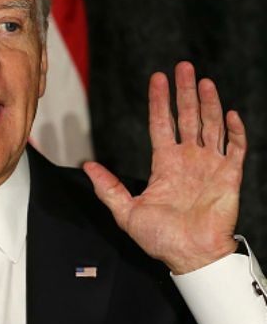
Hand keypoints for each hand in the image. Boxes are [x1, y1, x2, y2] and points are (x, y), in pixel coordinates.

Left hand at [83, 62, 244, 273]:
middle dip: (185, 92)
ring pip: (211, 126)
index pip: (161, 123)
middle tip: (183, 67)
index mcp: (165, 163)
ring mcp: (210, 165)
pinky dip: (235, 132)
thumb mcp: (126, 211)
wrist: (189, 256)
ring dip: (208, 103)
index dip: (159, 101)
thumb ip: (108, 187)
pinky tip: (230, 114)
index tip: (157, 78)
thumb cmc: (160, 238)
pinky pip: (236, 149)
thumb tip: (87, 166)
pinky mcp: (230, 177)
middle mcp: (188, 159)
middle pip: (187, 117)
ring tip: (203, 80)